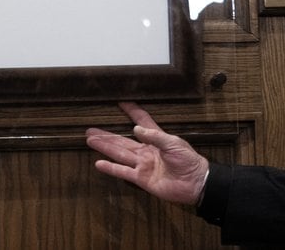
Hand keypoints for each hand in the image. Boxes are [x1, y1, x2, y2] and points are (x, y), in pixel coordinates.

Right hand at [85, 102, 209, 204]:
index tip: (121, 102)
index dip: (132, 112)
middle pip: (123, 140)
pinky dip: (111, 168)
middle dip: (107, 134)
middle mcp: (146, 151)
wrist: (194, 183)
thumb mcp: (173, 143)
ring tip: (90, 140)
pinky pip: (123, 172)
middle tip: (91, 129)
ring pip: (119, 154)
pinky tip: (99, 163)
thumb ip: (154, 136)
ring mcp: (142, 165)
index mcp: (156, 138)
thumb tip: (135, 129)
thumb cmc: (187, 160)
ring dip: (105, 147)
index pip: (141, 121)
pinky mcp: (141, 178)